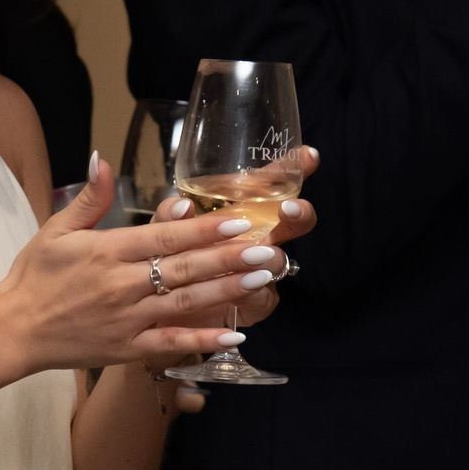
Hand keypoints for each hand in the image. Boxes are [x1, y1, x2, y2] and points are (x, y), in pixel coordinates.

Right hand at [0, 153, 319, 371]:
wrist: (13, 329)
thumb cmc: (35, 276)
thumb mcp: (56, 229)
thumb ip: (89, 197)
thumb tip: (101, 158)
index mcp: (107, 251)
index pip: (164, 236)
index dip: (204, 229)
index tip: (238, 220)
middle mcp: (121, 284)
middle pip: (184, 269)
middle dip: (229, 259)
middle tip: (267, 249)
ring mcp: (127, 319)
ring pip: (185, 303)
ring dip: (227, 292)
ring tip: (263, 280)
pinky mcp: (127, 348)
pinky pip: (171, 344)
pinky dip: (203, 340)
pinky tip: (235, 334)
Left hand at [145, 148, 321, 365]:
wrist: (160, 314)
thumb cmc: (168, 266)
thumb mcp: (161, 236)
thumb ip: (168, 219)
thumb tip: (182, 204)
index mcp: (239, 215)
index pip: (268, 186)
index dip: (291, 169)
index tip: (308, 155)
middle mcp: (257, 240)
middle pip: (291, 222)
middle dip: (298, 214)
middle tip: (289, 209)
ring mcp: (260, 273)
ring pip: (278, 262)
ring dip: (272, 257)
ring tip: (263, 254)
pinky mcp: (253, 305)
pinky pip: (263, 298)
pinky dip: (255, 293)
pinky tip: (250, 288)